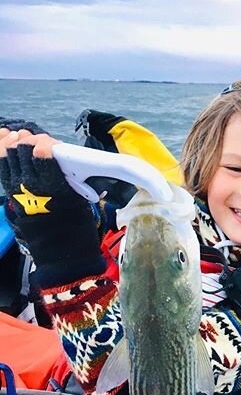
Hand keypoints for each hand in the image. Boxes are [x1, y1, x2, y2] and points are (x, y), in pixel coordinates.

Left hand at [0, 120, 105, 286]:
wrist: (62, 252)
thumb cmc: (77, 227)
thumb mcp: (80, 199)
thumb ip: (69, 176)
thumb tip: (61, 158)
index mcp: (51, 187)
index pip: (39, 152)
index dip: (45, 143)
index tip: (55, 145)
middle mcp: (29, 186)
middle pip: (20, 150)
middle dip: (31, 142)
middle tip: (43, 146)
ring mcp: (15, 189)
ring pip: (7, 155)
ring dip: (18, 148)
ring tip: (30, 150)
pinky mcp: (10, 193)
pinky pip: (3, 167)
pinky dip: (8, 157)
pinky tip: (18, 156)